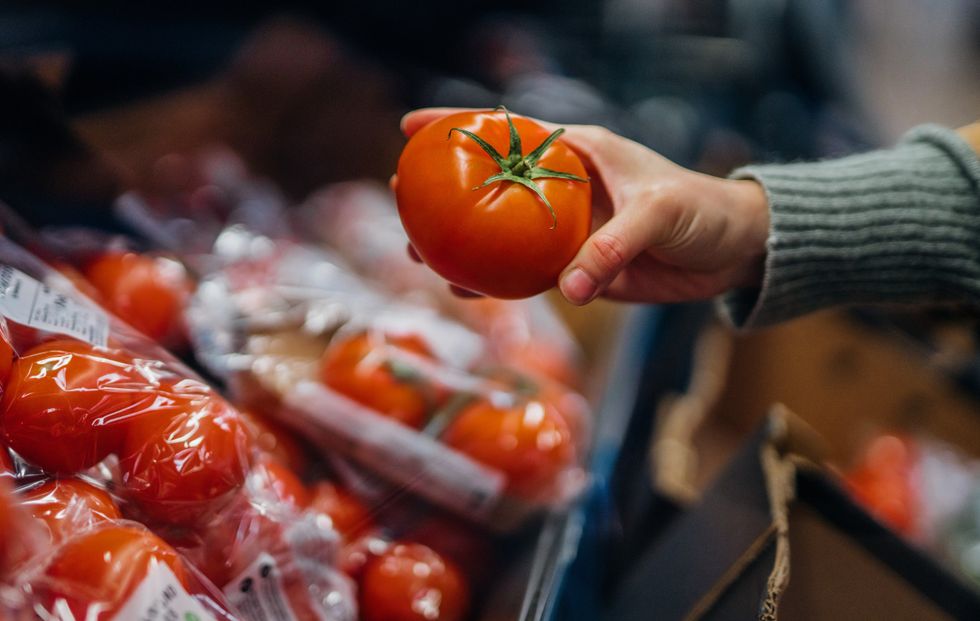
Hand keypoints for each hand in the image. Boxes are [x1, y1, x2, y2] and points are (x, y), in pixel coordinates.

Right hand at [396, 108, 769, 304]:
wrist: (733, 251)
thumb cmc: (701, 210)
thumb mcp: (659, 214)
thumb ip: (614, 247)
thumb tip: (571, 289)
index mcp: (579, 154)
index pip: (510, 131)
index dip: (458, 126)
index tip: (412, 128)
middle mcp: (565, 189)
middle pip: (492, 187)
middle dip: (446, 192)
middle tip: (403, 200)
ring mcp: (569, 230)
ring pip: (503, 236)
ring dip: (464, 245)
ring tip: (421, 253)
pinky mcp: (580, 268)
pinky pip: (529, 275)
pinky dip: (499, 283)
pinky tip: (468, 289)